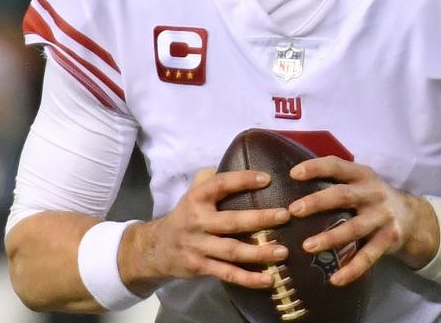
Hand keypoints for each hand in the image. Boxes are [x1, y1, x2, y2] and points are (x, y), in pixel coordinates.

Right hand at [123, 168, 290, 291]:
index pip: (220, 185)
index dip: (243, 180)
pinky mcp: (201, 267)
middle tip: (285, 215)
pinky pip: (227, 274)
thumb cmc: (185, 216)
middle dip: (260, 219)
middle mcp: (198, 222)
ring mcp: (199, 246)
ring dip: (259, 252)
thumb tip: (234, 160)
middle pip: (232, 221)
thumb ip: (210, 179)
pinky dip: (248, 279)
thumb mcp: (192, 194)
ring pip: (232, 251)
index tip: (267, 179)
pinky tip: (269, 279)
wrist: (155, 249)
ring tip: (283, 252)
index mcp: (197, 198)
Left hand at [287, 157, 437, 286]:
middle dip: (317, 202)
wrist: (413, 218)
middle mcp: (373, 193)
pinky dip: (352, 269)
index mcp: (362, 175)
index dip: (316, 168)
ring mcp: (382, 217)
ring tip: (307, 247)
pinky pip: (368, 256)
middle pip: (343, 196)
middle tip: (293, 211)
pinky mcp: (389, 239)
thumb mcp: (361, 182)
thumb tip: (292, 183)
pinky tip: (335, 280)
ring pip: (354, 228)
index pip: (337, 166)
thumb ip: (337, 181)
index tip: (294, 174)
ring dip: (330, 238)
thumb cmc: (373, 198)